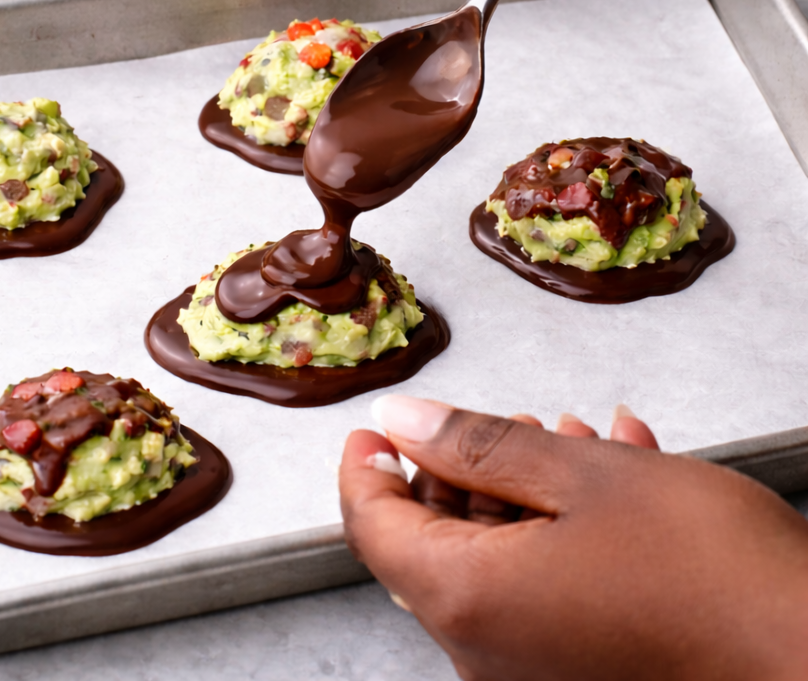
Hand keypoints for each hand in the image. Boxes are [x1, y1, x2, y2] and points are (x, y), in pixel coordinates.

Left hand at [339, 397, 807, 680]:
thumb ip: (474, 445)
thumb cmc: (708, 568)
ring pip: (494, 557)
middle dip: (465, 467)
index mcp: (470, 601)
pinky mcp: (577, 670)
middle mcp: (487, 652)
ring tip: (574, 435)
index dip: (365, 465)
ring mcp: (533, 670)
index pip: (373, 526)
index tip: (372, 425)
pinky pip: (539, 587)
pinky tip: (610, 473)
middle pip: (434, 542)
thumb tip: (399, 419)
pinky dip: (558, 529)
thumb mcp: (579, 476)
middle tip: (504, 417)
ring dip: (523, 489)